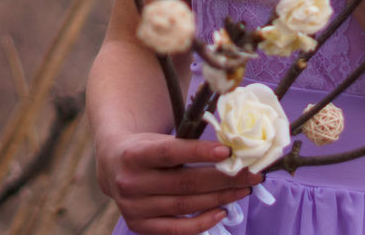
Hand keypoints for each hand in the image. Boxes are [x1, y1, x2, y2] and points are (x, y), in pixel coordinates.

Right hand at [96, 131, 262, 234]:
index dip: (199, 152)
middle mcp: (131, 183)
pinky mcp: (139, 225)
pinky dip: (202, 222)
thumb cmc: (146, 148)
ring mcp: (134, 208)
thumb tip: (231, 149)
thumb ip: (187, 143)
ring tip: (244, 189)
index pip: (171, 152)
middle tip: (251, 173)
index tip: (227, 151)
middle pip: (185, 182)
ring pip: (186, 205)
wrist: (113, 167)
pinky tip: (222, 211)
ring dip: (220, 198)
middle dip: (223, 178)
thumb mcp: (159, 138)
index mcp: (134, 154)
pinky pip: (176, 229)